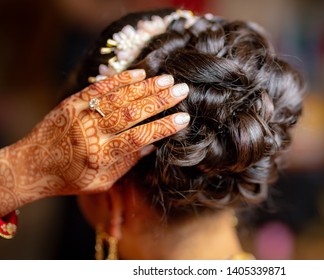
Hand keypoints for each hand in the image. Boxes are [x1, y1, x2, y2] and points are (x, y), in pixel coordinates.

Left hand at [0, 70, 189, 215]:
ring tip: (168, 80)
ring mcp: (81, 114)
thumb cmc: (70, 178)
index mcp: (101, 156)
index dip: (164, 127)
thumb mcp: (101, 182)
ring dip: (147, 87)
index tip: (184, 119)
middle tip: (182, 91)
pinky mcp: (73, 102)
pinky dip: (121, 79)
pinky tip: (141, 73)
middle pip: (132, 113)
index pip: (139, 137)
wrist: (32, 165)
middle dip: (161, 101)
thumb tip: (152, 144)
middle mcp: (92, 133)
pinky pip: (100, 87)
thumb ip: (127, 163)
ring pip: (119, 97)